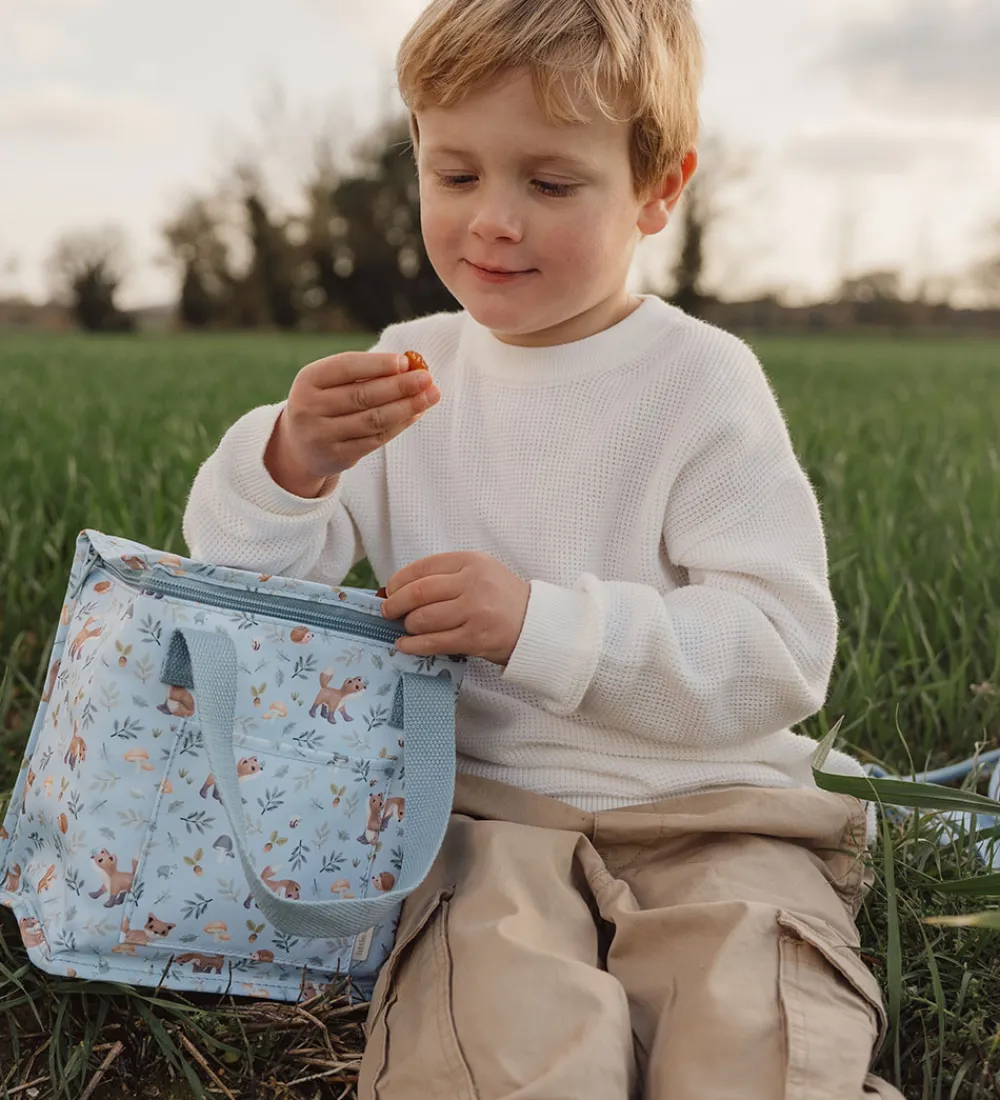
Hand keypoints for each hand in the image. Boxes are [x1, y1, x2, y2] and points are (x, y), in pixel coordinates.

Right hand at [264, 351, 440, 496]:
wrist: (299, 446)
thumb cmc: (325, 403)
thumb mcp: (331, 383)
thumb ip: (364, 373)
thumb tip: (409, 367)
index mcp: (308, 380)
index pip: (346, 367)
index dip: (377, 364)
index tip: (406, 361)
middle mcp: (309, 407)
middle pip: (362, 395)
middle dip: (399, 386)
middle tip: (427, 378)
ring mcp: (322, 435)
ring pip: (372, 420)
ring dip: (406, 407)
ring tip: (430, 395)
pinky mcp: (337, 457)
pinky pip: (375, 440)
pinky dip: (399, 425)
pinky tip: (416, 414)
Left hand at [380, 552, 529, 666]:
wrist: (536, 624)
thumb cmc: (501, 598)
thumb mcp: (479, 573)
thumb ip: (445, 576)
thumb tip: (397, 589)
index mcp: (471, 562)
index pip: (422, 568)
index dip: (399, 581)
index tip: (389, 590)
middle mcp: (472, 583)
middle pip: (418, 593)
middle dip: (395, 604)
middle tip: (388, 612)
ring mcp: (474, 611)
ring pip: (423, 619)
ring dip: (407, 626)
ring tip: (407, 628)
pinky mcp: (474, 638)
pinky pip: (433, 642)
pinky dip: (412, 645)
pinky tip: (404, 645)